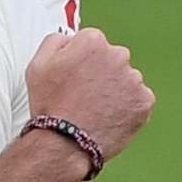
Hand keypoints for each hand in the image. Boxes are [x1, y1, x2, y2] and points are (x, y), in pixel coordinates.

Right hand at [26, 28, 154, 161]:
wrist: (65, 143)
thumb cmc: (50, 106)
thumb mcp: (38, 64)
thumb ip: (56, 41)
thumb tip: (71, 39)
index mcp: (93, 42)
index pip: (93, 44)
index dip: (82, 62)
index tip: (77, 77)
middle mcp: (117, 55)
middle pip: (113, 60)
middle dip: (103, 74)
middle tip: (86, 96)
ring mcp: (133, 79)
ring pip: (127, 81)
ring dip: (116, 91)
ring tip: (96, 110)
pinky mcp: (144, 101)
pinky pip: (138, 101)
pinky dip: (128, 109)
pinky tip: (109, 117)